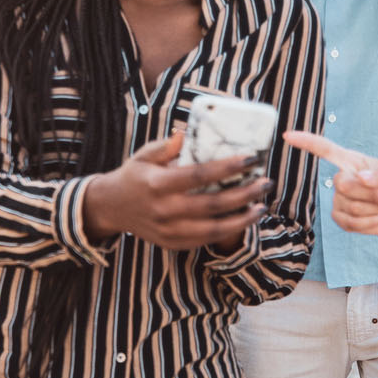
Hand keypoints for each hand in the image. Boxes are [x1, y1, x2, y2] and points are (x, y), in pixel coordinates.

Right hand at [83, 132, 268, 250]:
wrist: (112, 208)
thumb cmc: (134, 175)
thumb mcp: (144, 155)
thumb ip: (166, 146)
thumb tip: (188, 133)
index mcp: (158, 184)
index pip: (199, 175)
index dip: (227, 167)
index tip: (251, 159)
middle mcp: (164, 210)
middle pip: (213, 204)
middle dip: (244, 194)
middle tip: (266, 183)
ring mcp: (169, 231)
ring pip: (214, 229)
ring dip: (242, 219)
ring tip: (262, 206)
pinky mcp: (172, 243)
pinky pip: (205, 240)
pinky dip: (228, 232)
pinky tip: (243, 220)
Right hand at [283, 132, 377, 240]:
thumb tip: (362, 177)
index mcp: (352, 162)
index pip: (326, 150)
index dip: (307, 142)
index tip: (287, 135)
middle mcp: (342, 179)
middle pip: (345, 185)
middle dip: (373, 194)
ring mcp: (338, 199)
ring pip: (352, 206)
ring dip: (377, 209)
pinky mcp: (340, 218)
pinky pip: (352, 223)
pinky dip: (372, 223)